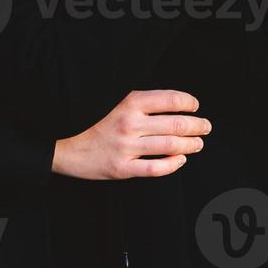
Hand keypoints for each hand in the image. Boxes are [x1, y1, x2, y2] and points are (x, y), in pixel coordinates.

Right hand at [50, 90, 209, 179]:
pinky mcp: (121, 168)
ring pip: (170, 146)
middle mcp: (129, 123)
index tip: (195, 105)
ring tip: (198, 143)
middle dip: (197, 125)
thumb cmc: (89, 118)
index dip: (188, 102)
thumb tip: (169, 101)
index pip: (169, 99)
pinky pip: (155, 169)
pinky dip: (173, 164)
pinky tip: (180, 159)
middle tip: (206, 126)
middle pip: (176, 124)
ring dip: (190, 144)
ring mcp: (126, 148)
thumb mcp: (111, 99)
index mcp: (128, 102)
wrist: (61, 143)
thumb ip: (137, 100)